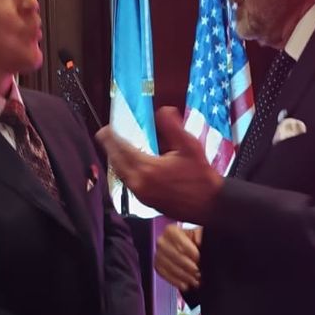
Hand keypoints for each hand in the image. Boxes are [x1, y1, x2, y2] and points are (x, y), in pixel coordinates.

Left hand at [97, 107, 223, 223]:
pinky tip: (131, 165)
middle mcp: (139, 183)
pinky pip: (128, 183)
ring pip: (121, 174)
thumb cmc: (201, 176)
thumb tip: (163, 110)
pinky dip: (125, 171)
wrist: (209, 204)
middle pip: (116, 162)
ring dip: (117, 160)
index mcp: (147, 168)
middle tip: (107, 136)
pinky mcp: (145, 202)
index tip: (105, 129)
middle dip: (110, 147)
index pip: (120, 149)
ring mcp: (141, 195)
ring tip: (117, 148)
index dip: (110, 137)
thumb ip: (173, 126)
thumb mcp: (190, 146)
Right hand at [155, 224, 201, 290]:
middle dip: (189, 266)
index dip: (192, 253)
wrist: (189, 248)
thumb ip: (200, 235)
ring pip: (170, 267)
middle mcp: (161, 241)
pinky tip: (185, 284)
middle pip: (175, 256)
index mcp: (171, 231)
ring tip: (195, 280)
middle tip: (199, 272)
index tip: (199, 259)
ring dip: (184, 276)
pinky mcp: (157, 266)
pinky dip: (176, 281)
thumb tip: (199, 241)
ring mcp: (158, 254)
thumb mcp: (200, 234)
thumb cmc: (194, 240)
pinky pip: (165, 275)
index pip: (180, 243)